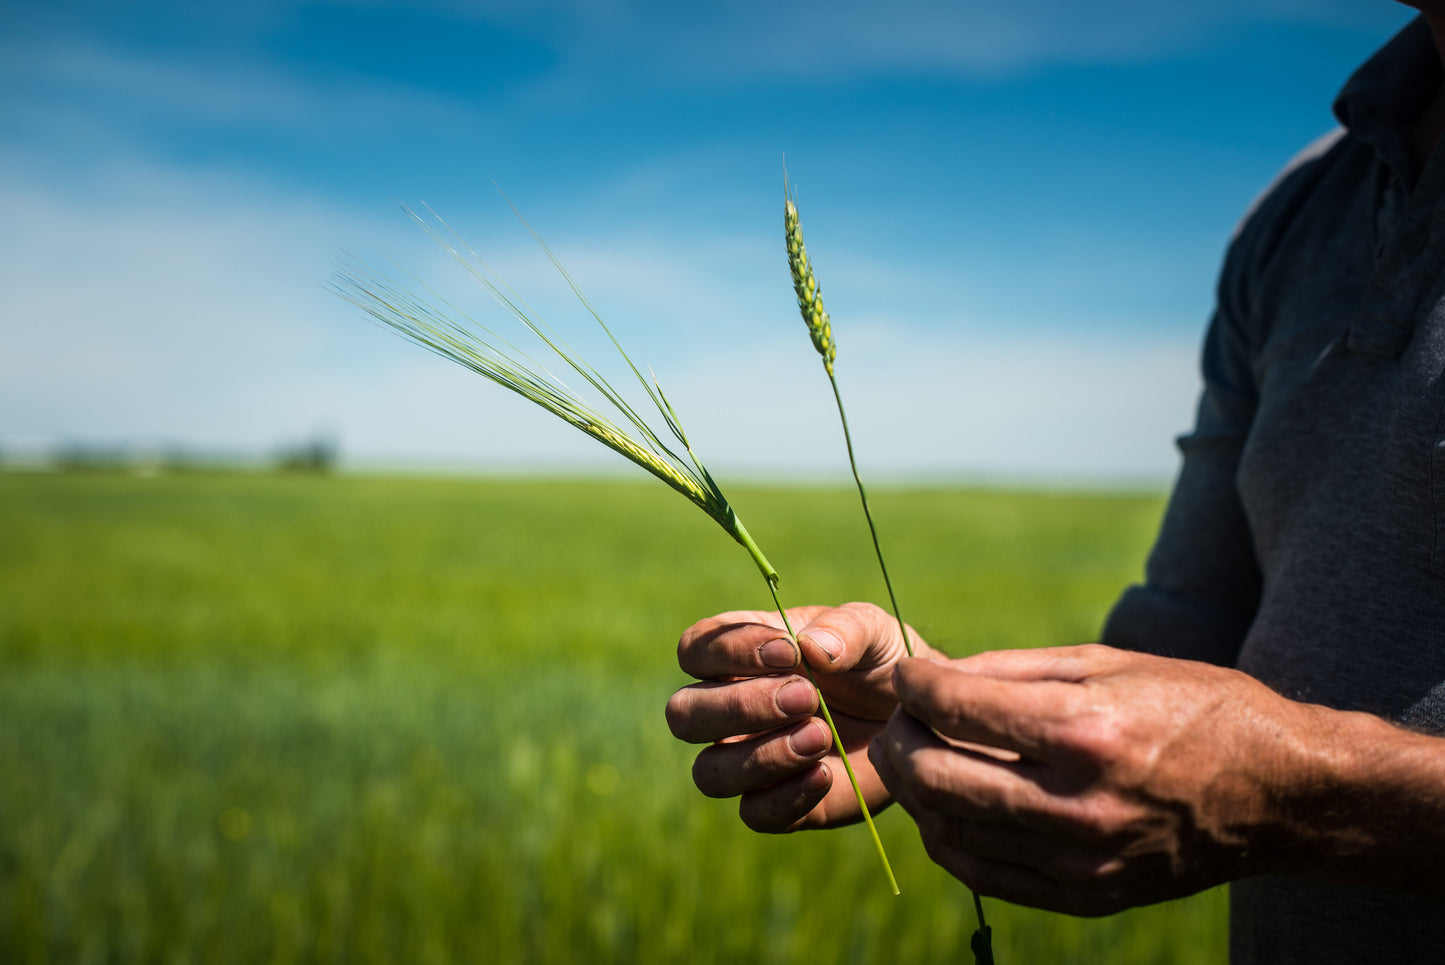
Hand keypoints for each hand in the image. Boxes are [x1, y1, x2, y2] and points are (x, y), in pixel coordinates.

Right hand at [665, 602, 935, 831]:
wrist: (916, 718)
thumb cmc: (882, 663)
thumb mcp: (874, 631)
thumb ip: (846, 628)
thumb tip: (812, 647)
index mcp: (739, 653)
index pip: (695, 649)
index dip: (730, 651)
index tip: (791, 651)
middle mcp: (730, 707)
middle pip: (684, 715)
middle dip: (740, 707)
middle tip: (808, 697)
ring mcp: (748, 759)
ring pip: (708, 772)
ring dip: (761, 756)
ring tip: (821, 735)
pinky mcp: (776, 803)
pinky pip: (753, 813)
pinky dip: (786, 797)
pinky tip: (826, 773)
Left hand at [868, 644, 1326, 915]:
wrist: (1278, 794)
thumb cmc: (1195, 708)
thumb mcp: (1109, 663)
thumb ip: (1012, 670)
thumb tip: (935, 677)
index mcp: (1085, 733)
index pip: (957, 708)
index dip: (915, 685)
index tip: (907, 674)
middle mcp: (1079, 804)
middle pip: (936, 776)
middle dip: (901, 738)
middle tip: (900, 717)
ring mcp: (1082, 861)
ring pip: (950, 830)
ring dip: (916, 791)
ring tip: (918, 757)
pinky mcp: (1087, 895)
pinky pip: (985, 874)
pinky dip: (948, 840)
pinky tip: (945, 809)